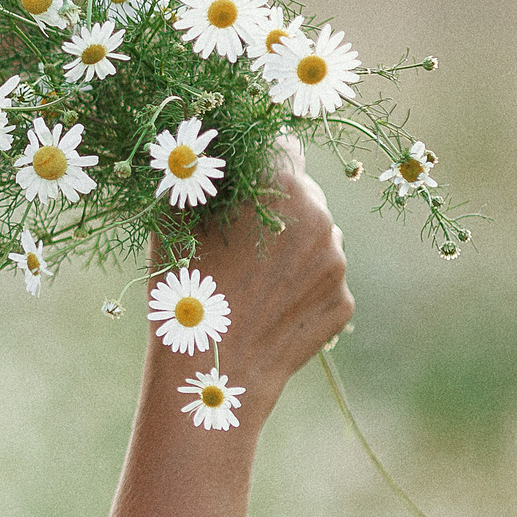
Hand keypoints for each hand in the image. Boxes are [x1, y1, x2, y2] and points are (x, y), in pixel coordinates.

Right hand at [181, 137, 351, 404]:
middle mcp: (321, 219)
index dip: (259, 160)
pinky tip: (266, 305)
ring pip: (316, 237)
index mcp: (282, 188)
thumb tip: (204, 152)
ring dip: (290, 246)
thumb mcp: (174, 220)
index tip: (241, 181)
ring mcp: (337, 264)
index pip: (283, 145)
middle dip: (275, 207)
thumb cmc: (183, 288)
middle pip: (303, 193)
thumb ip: (199, 178)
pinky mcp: (342, 301)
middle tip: (237, 239)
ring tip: (250, 279)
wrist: (211, 371)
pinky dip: (299, 286)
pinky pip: (322, 279)